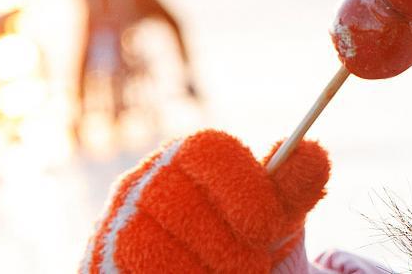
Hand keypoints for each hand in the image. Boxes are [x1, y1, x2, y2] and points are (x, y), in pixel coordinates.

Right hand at [82, 130, 328, 272]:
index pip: (208, 150)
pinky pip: (141, 269)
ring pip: (157, 248)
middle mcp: (142, 182)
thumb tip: (310, 151)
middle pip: (182, 203)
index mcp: (187, 155)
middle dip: (229, 245)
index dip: (245, 190)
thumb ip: (296, 184)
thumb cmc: (243, 241)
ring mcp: (114, 225)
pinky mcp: (100, 263)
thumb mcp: (277, 213)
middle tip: (255, 265)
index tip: (272, 227)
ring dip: (206, 270)